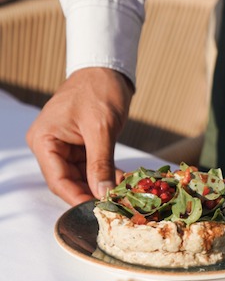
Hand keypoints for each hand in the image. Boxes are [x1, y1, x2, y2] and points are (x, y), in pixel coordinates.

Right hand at [26, 67, 133, 205]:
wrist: (107, 68)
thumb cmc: (98, 90)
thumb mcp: (101, 129)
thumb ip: (100, 164)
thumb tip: (103, 194)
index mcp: (44, 140)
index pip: (57, 180)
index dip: (77, 199)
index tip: (99, 211)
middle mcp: (49, 146)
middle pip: (69, 182)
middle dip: (92, 194)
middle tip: (115, 208)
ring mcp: (65, 147)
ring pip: (82, 178)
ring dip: (103, 187)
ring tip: (124, 197)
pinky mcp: (80, 146)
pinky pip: (92, 168)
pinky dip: (107, 175)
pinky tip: (124, 183)